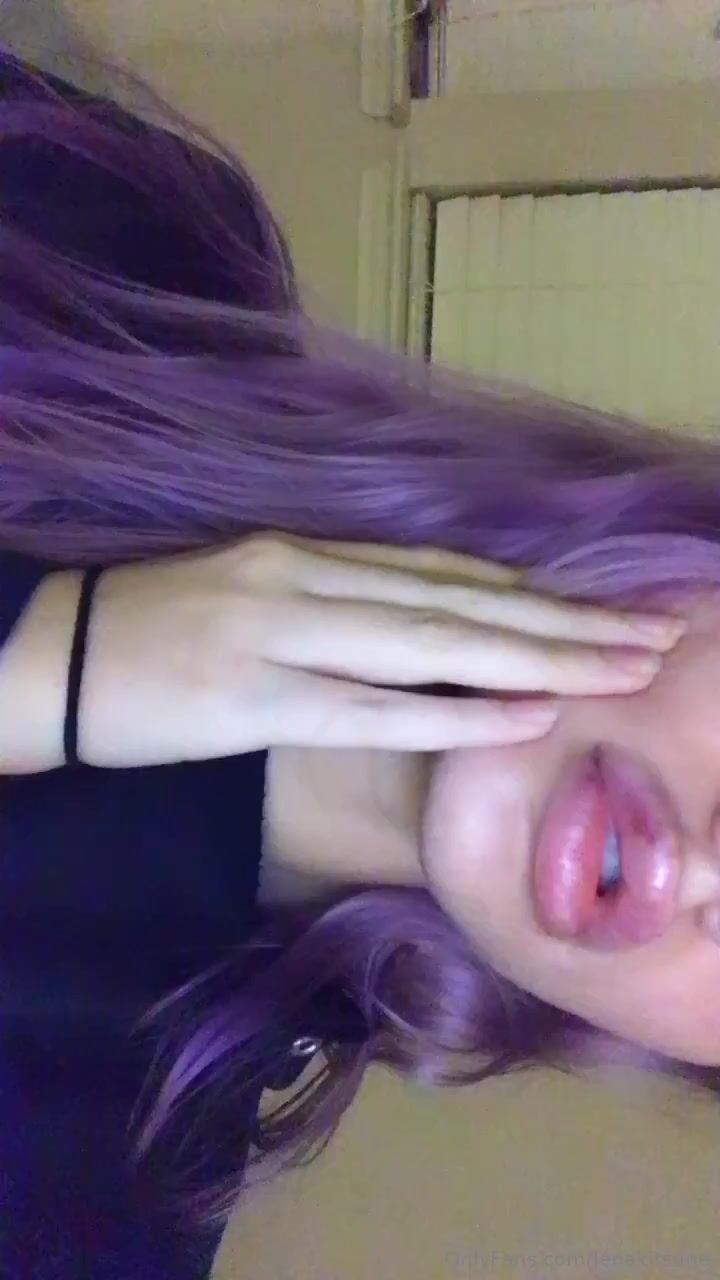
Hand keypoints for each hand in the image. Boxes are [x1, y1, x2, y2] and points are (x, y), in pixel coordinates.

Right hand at [79, 532, 685, 764]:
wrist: (57, 654)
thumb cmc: (159, 632)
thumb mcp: (257, 598)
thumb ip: (339, 604)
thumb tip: (427, 631)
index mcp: (310, 552)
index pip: (448, 570)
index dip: (539, 590)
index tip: (614, 608)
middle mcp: (310, 578)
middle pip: (465, 598)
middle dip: (568, 621)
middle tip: (656, 640)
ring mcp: (284, 632)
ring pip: (435, 641)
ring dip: (538, 656)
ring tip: (622, 671)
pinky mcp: (255, 697)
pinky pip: (372, 705)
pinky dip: (454, 710)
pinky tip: (523, 713)